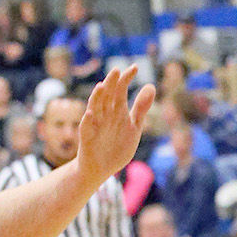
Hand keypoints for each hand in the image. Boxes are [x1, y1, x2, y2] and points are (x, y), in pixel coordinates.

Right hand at [76, 66, 154, 190]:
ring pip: (95, 108)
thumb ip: (141, 108)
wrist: (102, 169)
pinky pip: (85, 128)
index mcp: (117, 111)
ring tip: (102, 86)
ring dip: (97, 98)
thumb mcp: (133, 126)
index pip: (121, 90)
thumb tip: (151, 85)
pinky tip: (90, 113)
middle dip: (112, 84)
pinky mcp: (87, 138)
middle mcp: (105, 114)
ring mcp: (95, 125)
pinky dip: (87, 120)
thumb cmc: (117, 146)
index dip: (126, 79)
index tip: (135, 67)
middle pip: (108, 96)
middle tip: (117, 70)